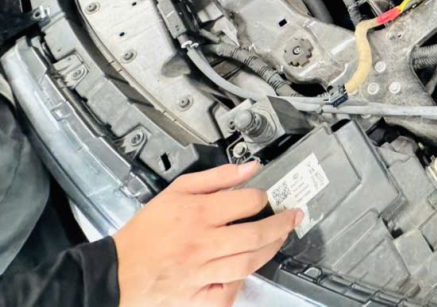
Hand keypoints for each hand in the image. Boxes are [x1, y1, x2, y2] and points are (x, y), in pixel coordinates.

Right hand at [113, 162, 301, 306]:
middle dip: (281, 225)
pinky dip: (240, 286)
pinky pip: (226, 295)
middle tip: (293, 217)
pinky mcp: (196, 296)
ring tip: (279, 239)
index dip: (263, 197)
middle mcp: (202, 243)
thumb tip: (249, 168)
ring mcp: (200, 272)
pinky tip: (248, 272)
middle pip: (255, 235)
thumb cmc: (146, 232)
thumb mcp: (177, 191)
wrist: (116, 270)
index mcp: (198, 214)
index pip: (247, 202)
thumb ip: (217, 177)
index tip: (268, 197)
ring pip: (248, 263)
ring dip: (271, 250)